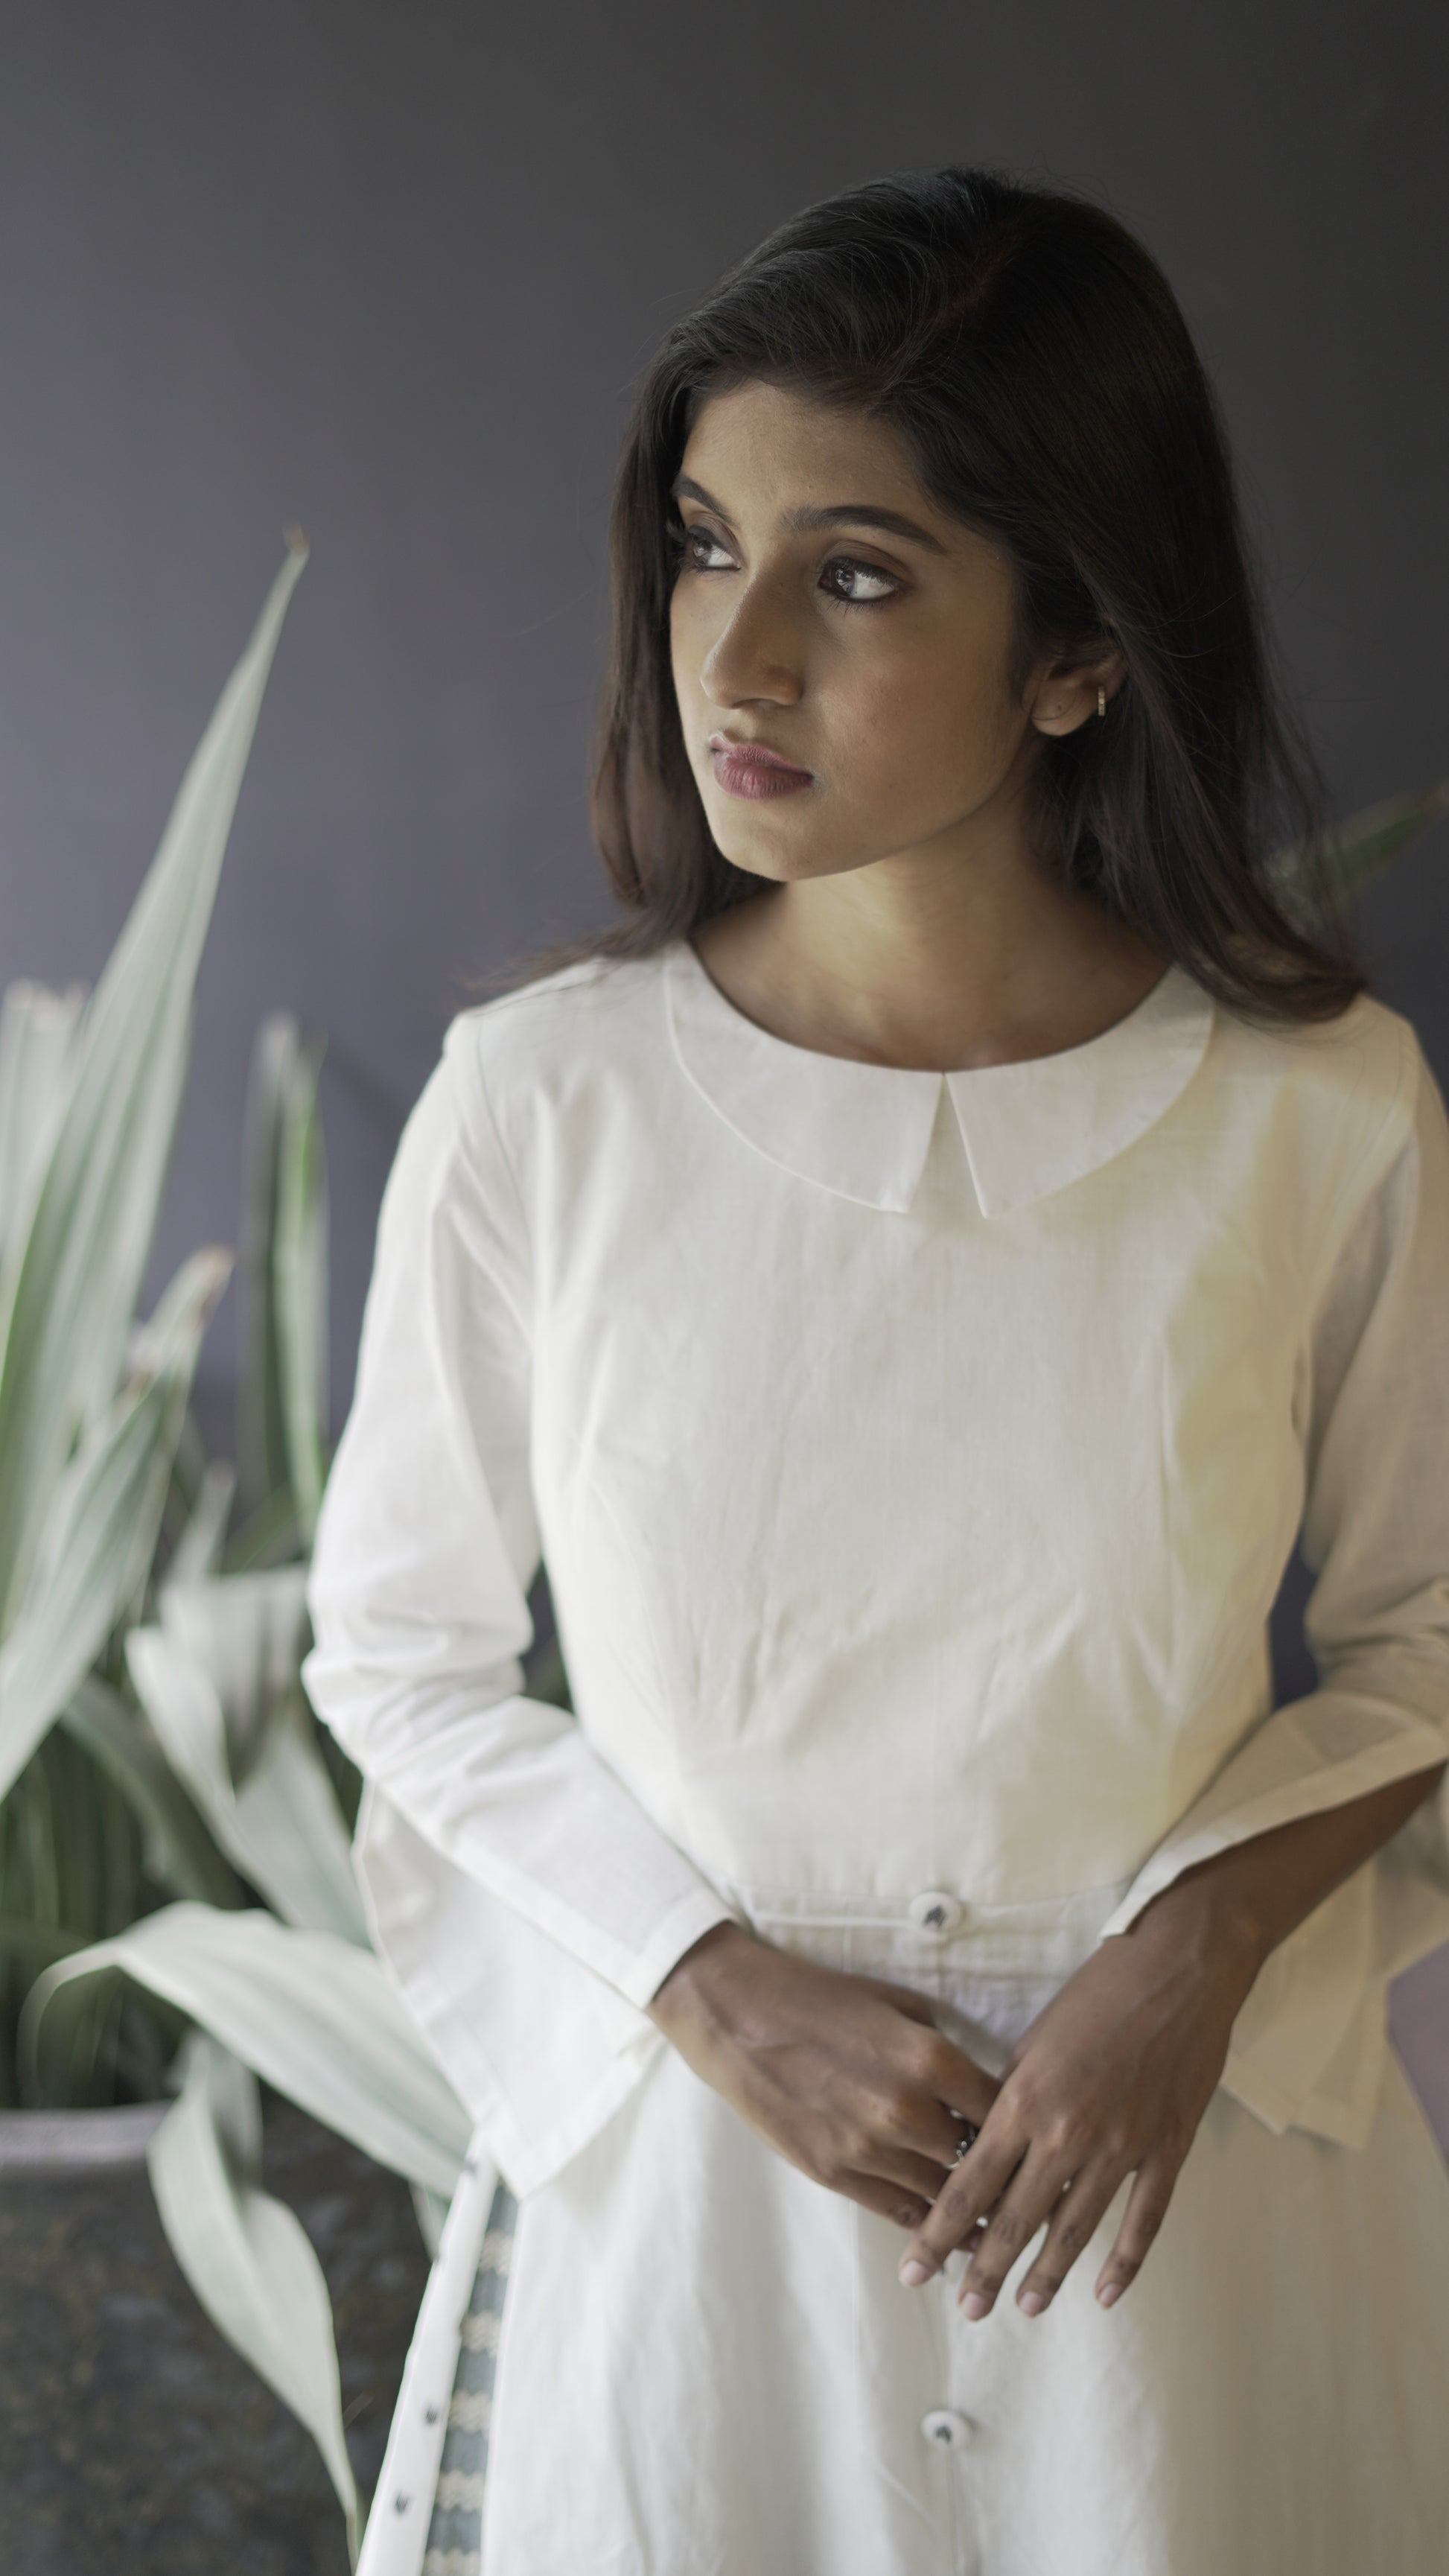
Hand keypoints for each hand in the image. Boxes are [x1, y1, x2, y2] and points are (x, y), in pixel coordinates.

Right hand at [648, 1922, 999, 2229]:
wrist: (739, 2018)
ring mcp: (867, 2148)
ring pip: (942, 2196)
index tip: (1032, 2134)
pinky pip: (898, 2211)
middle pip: (978, 2161)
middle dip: (999, 2170)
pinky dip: (927, 2225)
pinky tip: (949, 2236)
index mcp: (928, 2058)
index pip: (1000, 2109)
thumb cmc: (821, 1999)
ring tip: (998, 2221)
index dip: (1020, 2123)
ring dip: (967, 2206)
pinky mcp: (834, 2174)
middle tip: (1020, 2183)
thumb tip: (978, 2085)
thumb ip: (942, 2047)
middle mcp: (905, 2110)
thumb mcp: (896, 2003)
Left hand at [897, 1879, 1261, 2316]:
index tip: (915, 2268)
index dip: (939, 2232)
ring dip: (1047, 2274)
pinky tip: (1104, 2292)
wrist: (1178, 1967)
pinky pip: (1143, 2219)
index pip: (969, 2183)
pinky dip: (1125, 2261)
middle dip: (985, 2268)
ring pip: (1076, 2227)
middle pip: (1016, 2218)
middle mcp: (1067, 2131)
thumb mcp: (1036, 2038)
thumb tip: (987, 2143)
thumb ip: (1012, 2096)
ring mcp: (1122, 2145)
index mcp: (1025, 2100)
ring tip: (1024, 2306)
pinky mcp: (1167, 2148)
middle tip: (966, 2309)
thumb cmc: (1098, 1992)